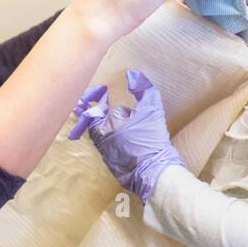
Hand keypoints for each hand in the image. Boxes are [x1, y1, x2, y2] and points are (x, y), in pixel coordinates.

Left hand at [69, 69, 184, 202]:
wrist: (155, 172)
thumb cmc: (152, 139)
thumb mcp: (152, 110)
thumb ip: (143, 89)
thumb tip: (132, 74)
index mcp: (107, 123)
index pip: (95, 106)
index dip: (97, 95)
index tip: (102, 90)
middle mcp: (100, 138)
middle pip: (92, 120)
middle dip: (95, 111)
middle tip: (97, 102)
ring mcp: (103, 152)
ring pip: (97, 133)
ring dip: (100, 125)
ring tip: (107, 117)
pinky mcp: (109, 163)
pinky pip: (103, 146)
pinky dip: (106, 138)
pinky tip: (117, 136)